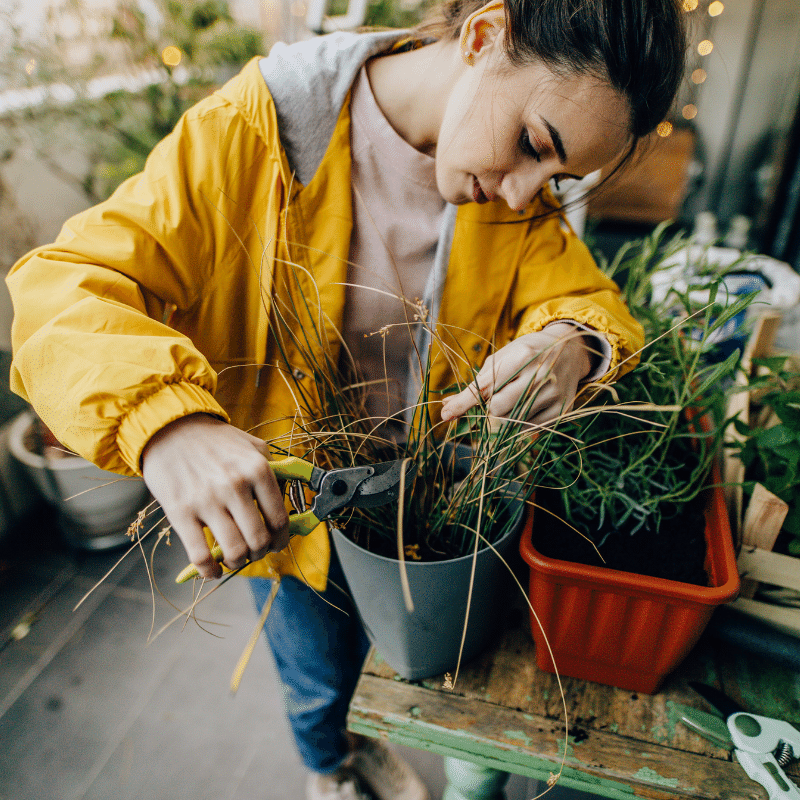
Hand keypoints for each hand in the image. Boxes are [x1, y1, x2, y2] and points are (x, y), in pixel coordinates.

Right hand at [141, 413, 288, 578]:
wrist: (169, 429)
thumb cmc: (214, 441)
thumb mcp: (252, 446)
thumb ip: (273, 470)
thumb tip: (288, 502)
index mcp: (257, 469)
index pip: (279, 518)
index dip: (281, 539)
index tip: (277, 544)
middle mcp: (236, 485)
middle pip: (259, 539)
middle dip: (260, 552)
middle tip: (255, 551)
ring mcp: (207, 500)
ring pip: (234, 550)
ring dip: (238, 562)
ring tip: (236, 558)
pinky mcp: (180, 512)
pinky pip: (201, 555)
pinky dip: (210, 571)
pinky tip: (213, 571)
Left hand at [440, 323, 593, 425]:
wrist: (569, 350)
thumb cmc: (526, 353)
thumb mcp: (501, 359)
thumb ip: (476, 383)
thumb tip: (447, 408)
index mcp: (522, 356)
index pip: (485, 387)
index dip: (463, 403)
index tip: (445, 415)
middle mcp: (541, 375)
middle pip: (498, 409)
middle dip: (490, 407)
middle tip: (498, 395)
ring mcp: (553, 394)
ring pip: (512, 421)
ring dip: (505, 415)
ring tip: (516, 396)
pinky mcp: (560, 411)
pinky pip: (527, 428)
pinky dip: (519, 421)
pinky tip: (527, 404)